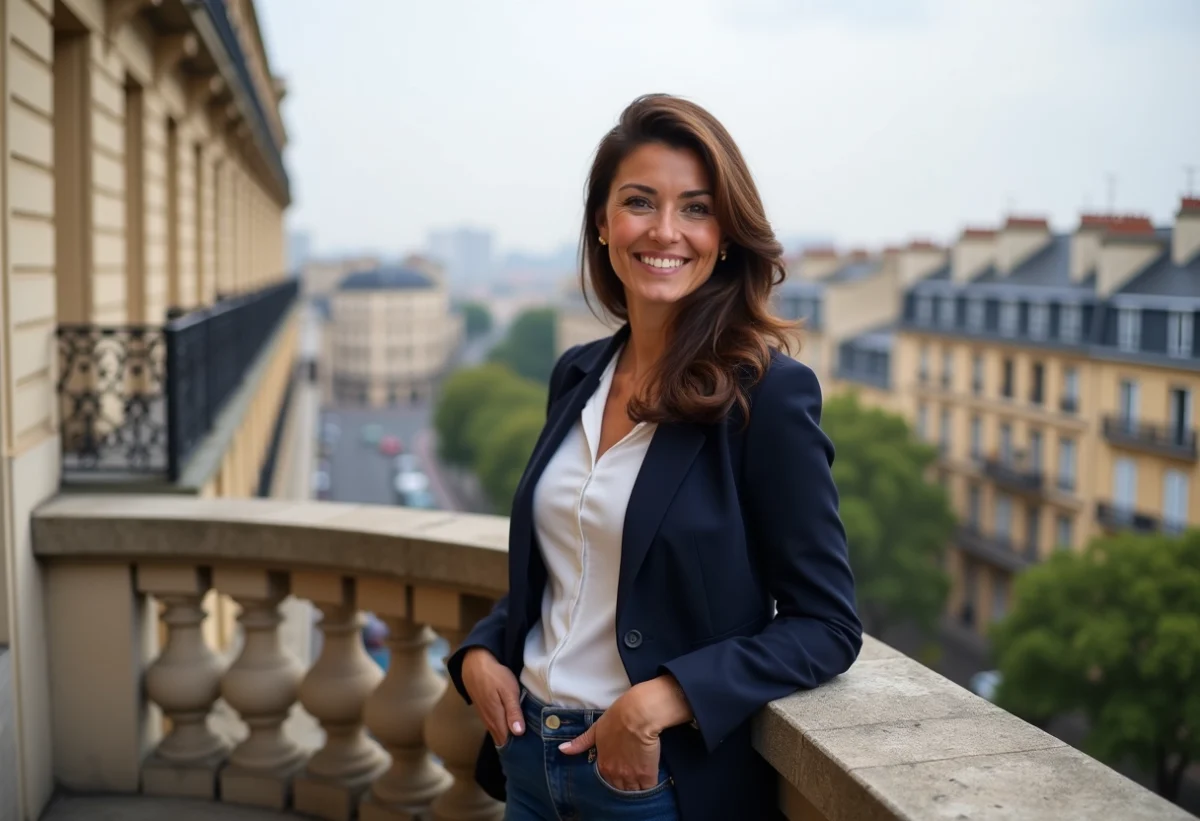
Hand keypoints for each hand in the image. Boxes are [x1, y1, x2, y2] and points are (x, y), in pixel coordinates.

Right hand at [460, 647, 523, 745]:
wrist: (474, 663)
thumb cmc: (495, 675)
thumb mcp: (508, 691)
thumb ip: (513, 712)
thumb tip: (518, 733)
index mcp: (496, 718)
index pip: (507, 742)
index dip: (517, 749)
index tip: (529, 751)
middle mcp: (489, 721)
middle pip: (502, 740)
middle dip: (513, 746)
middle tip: (529, 749)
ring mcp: (485, 716)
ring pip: (497, 733)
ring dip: (508, 738)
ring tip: (522, 742)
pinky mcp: (484, 711)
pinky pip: (494, 726)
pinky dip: (502, 730)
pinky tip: (510, 729)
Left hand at [558, 677, 691, 790]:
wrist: (637, 714)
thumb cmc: (616, 718)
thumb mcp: (595, 729)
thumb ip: (580, 743)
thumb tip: (562, 749)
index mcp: (603, 764)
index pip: (606, 783)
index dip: (614, 780)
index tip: (619, 775)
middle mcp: (616, 774)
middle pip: (620, 790)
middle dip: (624, 787)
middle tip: (630, 780)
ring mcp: (631, 776)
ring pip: (633, 792)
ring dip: (636, 790)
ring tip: (640, 784)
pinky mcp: (647, 775)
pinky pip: (647, 788)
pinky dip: (648, 787)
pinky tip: (649, 782)